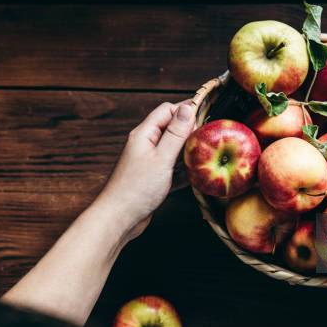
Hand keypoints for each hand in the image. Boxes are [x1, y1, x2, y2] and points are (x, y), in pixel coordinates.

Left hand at [95, 100, 195, 241]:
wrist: (118, 218)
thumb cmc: (136, 189)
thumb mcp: (162, 158)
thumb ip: (176, 133)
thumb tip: (187, 107)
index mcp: (144, 134)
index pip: (167, 110)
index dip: (186, 111)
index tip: (204, 118)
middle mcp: (145, 145)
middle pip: (171, 129)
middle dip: (190, 133)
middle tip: (207, 140)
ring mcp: (149, 162)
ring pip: (173, 150)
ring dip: (188, 153)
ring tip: (204, 158)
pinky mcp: (153, 178)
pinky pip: (172, 168)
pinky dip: (184, 171)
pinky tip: (195, 176)